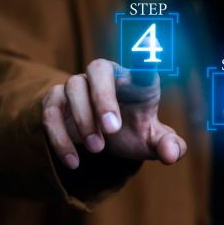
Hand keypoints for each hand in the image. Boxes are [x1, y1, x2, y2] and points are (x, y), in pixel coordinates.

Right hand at [41, 59, 186, 168]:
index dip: (143, 63)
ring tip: (98, 149)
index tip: (147, 64)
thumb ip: (168, 146)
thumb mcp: (152, 142)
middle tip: (113, 129)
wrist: (103, 142)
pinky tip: (74, 161)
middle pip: (98, 68)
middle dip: (103, 97)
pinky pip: (51, 112)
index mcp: (136, 81)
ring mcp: (79, 85)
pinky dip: (60, 138)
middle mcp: (106, 76)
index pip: (141, 65)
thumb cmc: (133, 132)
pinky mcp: (56, 101)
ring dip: (84, 120)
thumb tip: (172, 154)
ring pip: (73, 87)